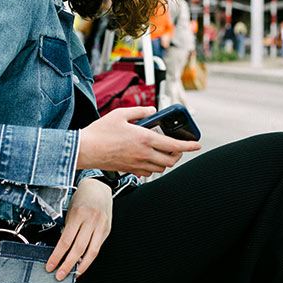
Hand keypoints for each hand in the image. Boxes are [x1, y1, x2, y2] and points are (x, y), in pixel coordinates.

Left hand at [46, 178, 112, 279]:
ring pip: (91, 251)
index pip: (65, 241)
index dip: (57, 256)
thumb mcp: (71, 211)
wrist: (98, 188)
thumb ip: (68, 229)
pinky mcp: (107, 230)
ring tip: (72, 275)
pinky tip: (83, 265)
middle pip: (78, 249)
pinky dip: (89, 258)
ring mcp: (101, 225)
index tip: (50, 266)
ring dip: (81, 266)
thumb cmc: (82, 199)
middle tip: (59, 275)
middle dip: (67, 265)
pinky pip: (97, 247)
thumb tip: (61, 250)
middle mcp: (91, 220)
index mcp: (78, 214)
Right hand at [76, 106, 200, 176]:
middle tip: (178, 147)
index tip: (197, 144)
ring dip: (167, 161)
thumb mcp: (120, 114)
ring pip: (161, 168)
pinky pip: (149, 172)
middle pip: (171, 160)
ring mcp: (137, 164)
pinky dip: (154, 166)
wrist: (85, 150)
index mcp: (144, 138)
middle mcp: (144, 154)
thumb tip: (152, 110)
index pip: (174, 146)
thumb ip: (139, 111)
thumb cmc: (100, 132)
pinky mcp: (130, 170)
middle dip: (179, 154)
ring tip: (164, 152)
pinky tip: (149, 158)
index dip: (189, 146)